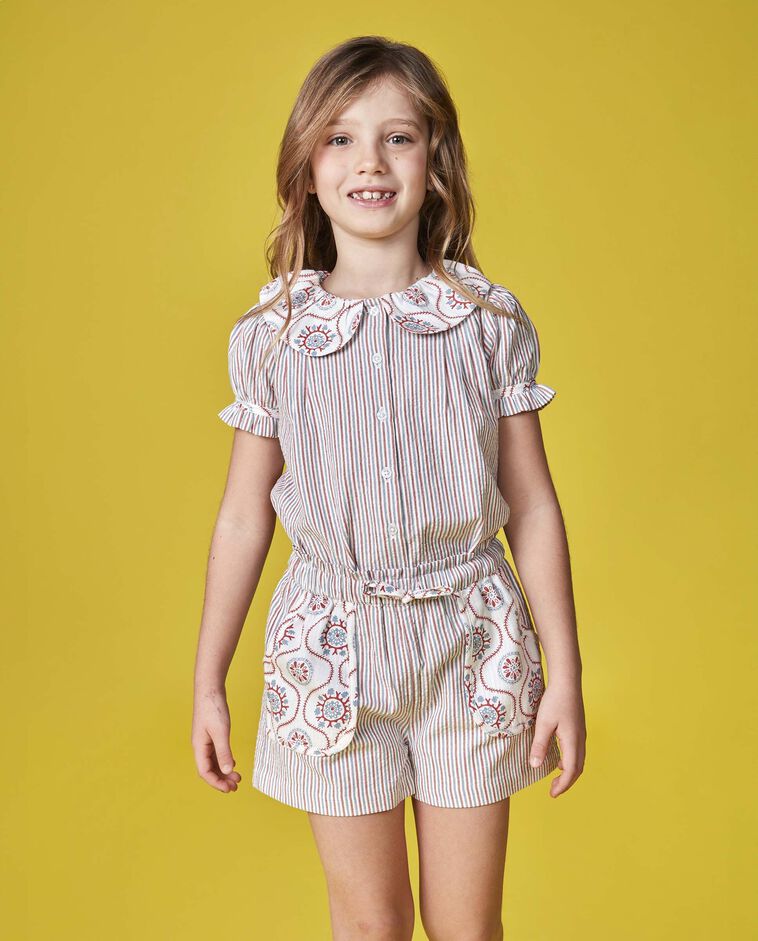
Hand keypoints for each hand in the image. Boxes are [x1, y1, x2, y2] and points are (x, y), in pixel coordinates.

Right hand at [191, 686, 241, 792]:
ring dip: (223, 771)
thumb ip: (224, 751)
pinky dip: (224, 760)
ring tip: (237, 778)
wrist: (210, 688)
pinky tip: (233, 763)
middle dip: (221, 779)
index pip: (205, 772)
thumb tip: (227, 770)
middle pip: (209, 769)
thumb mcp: (221, 731)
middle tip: (236, 786)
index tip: (230, 789)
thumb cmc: (213, 708)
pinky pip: (216, 753)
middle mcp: (200, 746)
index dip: (216, 783)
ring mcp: (205, 740)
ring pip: (213, 762)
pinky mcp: (211, 734)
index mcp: (199, 747)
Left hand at [528, 678, 585, 797]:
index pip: (571, 770)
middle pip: (578, 768)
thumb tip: (535, 766)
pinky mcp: (578, 728)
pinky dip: (570, 761)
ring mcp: (581, 733)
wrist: (567, 680)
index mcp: (573, 741)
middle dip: (567, 782)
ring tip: (555, 777)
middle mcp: (580, 739)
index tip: (552, 794)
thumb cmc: (555, 700)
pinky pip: (577, 751)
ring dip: (569, 771)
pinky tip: (559, 758)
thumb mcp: (543, 723)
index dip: (562, 785)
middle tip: (553, 790)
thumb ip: (540, 745)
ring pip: (579, 759)